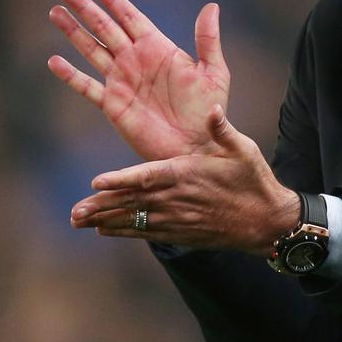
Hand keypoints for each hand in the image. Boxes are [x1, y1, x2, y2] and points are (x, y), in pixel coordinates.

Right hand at [48, 0, 229, 160]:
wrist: (197, 147)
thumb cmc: (209, 110)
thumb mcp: (214, 73)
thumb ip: (208, 40)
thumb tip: (212, 6)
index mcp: (158, 48)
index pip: (130, 17)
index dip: (113, 0)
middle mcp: (136, 60)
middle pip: (105, 28)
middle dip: (85, 8)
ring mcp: (122, 81)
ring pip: (92, 50)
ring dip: (73, 32)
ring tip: (55, 12)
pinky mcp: (113, 105)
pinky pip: (87, 87)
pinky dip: (71, 75)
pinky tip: (54, 61)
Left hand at [69, 104, 299, 254]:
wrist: (267, 221)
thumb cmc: (253, 180)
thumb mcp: (243, 149)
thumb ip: (223, 129)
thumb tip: (212, 108)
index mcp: (188, 175)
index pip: (147, 178)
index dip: (121, 181)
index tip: (96, 183)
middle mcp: (177, 199)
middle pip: (133, 204)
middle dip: (102, 207)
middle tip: (74, 212)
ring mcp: (178, 219)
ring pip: (135, 221)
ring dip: (106, 222)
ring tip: (79, 223)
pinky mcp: (182, 233)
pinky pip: (147, 233)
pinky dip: (125, 232)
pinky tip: (105, 231)